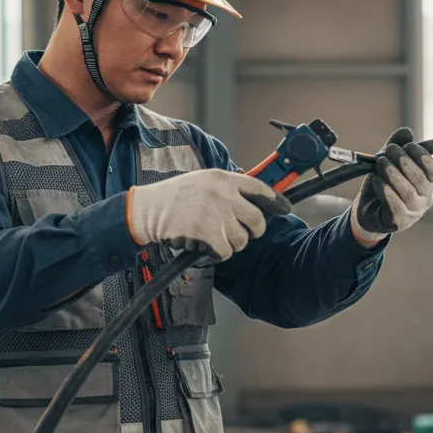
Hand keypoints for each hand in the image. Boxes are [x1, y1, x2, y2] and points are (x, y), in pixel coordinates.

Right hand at [127, 169, 291, 261]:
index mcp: (222, 178)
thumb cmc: (172, 198)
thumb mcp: (201, 181)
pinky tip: (201, 244)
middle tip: (235, 233)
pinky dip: (216, 254)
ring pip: (242, 241)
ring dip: (228, 244)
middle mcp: (223, 194)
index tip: (286, 208)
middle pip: (257, 221)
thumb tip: (251, 201)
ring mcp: (216, 214)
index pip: (259, 188)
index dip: (275, 200)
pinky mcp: (207, 233)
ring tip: (209, 235)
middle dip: (250, 232)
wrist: (146, 210)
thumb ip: (226, 189)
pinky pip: (225, 252)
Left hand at [351, 127, 432, 246]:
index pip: (432, 169)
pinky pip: (395, 206)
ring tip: (380, 164)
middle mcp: (424, 199)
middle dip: (403, 162)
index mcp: (427, 183)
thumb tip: (406, 131)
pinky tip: (377, 181)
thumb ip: (397, 148)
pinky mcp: (399, 222)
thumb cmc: (381, 185)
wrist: (367, 212)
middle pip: (419, 179)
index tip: (407, 146)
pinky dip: (386, 191)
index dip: (421, 155)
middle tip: (388, 151)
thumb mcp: (388, 164)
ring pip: (407, 192)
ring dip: (392, 174)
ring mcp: (413, 212)